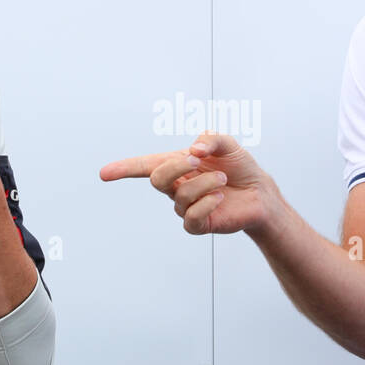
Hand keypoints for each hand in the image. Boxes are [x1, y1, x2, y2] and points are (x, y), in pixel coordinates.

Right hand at [99, 131, 273, 234]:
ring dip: (205, 182)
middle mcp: (176, 186)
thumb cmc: (239, 167)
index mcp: (176, 165)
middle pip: (157, 178)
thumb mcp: (228, 144)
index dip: (123, 169)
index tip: (103, 173)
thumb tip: (194, 149)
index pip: (143, 166)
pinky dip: (207, 202)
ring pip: (180, 195)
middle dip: (176, 166)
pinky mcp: (198, 224)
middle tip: (197, 159)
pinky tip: (221, 196)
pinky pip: (192, 216)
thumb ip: (211, 139)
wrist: (260, 193)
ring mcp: (185, 207)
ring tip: (223, 178)